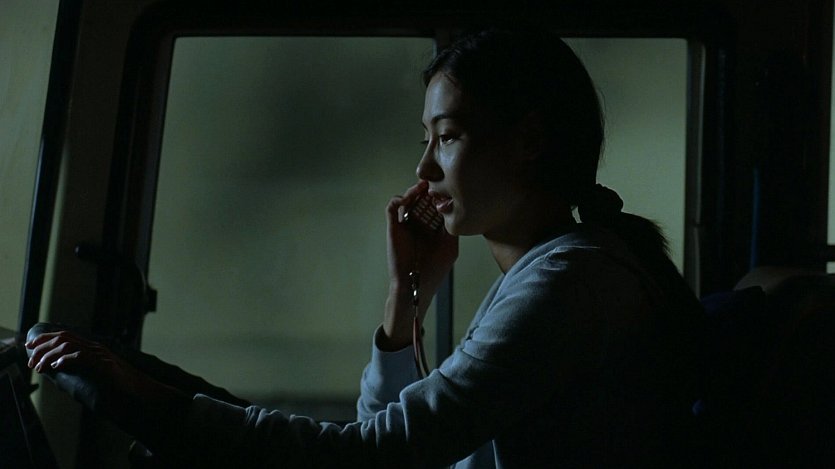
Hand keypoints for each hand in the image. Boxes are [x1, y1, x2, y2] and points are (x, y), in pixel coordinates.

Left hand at [25, 329, 186, 438]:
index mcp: (95, 349)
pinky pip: (81, 356)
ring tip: (39, 366)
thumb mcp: (99, 375)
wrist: (142, 391)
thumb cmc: (122, 387)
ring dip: (49, 355)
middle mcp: (97, 348)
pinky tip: (56, 366)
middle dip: (43, 345)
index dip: (47, 339)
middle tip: (30, 356)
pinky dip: (65, 360)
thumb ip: (83, 369)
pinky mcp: (104, 364)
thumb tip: (61, 372)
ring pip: (69, 345)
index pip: (67, 336)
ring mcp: (101, 355)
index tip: (32, 346)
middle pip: (64, 337)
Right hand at [382, 180, 457, 348]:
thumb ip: (452, 228)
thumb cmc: (434, 269)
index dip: (439, 195)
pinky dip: (397, 200)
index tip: (446, 186)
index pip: (435, 205)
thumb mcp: (451, 247)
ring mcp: (405, 225)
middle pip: (421, 199)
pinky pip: (392, 207)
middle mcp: (418, 224)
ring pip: (407, 200)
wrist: (415, 284)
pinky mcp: (393, 227)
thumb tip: (456, 208)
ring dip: (413, 191)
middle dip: (427, 189)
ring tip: (422, 187)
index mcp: (433, 228)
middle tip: (433, 181)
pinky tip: (405, 200)